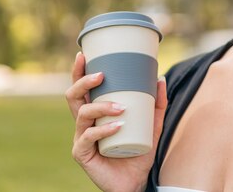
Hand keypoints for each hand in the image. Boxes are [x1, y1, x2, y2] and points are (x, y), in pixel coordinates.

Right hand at [65, 52, 166, 191]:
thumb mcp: (153, 125)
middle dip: (83, 81)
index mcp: (95, 112)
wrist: (136, 181)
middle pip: (73, 96)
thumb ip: (157, 105)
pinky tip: (117, 126)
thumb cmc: (139, 151)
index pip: (82, 88)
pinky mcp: (82, 154)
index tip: (83, 54)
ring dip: (101, 106)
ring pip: (81, 114)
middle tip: (102, 75)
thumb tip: (160, 78)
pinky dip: (103, 130)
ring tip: (121, 107)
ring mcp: (81, 138)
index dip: (78, 71)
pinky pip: (88, 137)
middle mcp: (84, 123)